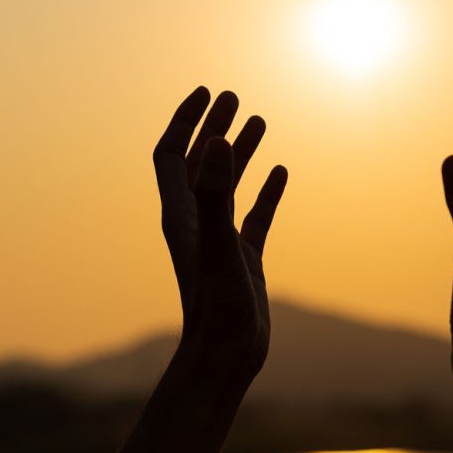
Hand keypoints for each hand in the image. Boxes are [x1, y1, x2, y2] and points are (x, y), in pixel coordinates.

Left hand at [152, 86, 286, 381]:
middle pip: (198, 164)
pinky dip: (265, 191)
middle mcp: (197, 224)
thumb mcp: (219, 246)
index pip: (170, 156)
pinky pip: (254, 216)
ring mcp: (220, 241)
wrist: (226, 359)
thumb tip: (214, 141)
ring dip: (239, 152)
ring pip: (227, 186)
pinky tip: (281, 172)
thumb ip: (215, 194)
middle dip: (212, 128)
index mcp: (182, 216)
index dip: (184, 122)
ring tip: (260, 120)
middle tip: (233, 98)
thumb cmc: (218, 310)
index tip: (206, 93)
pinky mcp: (243, 259)